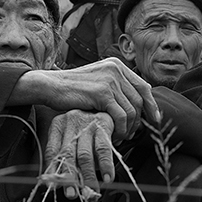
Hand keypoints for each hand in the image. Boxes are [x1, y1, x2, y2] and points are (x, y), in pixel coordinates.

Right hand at [11, 58, 159, 141]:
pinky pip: (122, 116)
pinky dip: (121, 129)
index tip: (154, 120)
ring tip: (121, 136)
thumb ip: (116, 87)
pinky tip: (114, 136)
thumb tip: (137, 103)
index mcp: (117, 65)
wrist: (48, 86)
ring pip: (132, 110)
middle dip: (140, 120)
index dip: (151, 105)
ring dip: (129, 128)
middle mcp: (116, 69)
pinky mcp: (102, 93)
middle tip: (133, 134)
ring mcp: (110, 80)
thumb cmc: (72, 89)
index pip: (143, 86)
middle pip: (140, 100)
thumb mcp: (98, 81)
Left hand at [43, 110, 115, 199]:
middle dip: (70, 178)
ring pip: (85, 154)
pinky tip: (108, 177)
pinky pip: (104, 148)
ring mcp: (87, 123)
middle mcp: (70, 122)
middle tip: (72, 194)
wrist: (106, 102)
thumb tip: (56, 180)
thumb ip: (64, 153)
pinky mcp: (103, 124)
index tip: (54, 186)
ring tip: (92, 190)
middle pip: (67, 155)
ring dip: (88, 175)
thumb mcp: (71, 134)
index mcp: (58, 125)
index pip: (53, 151)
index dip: (53, 170)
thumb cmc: (86, 124)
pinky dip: (106, 165)